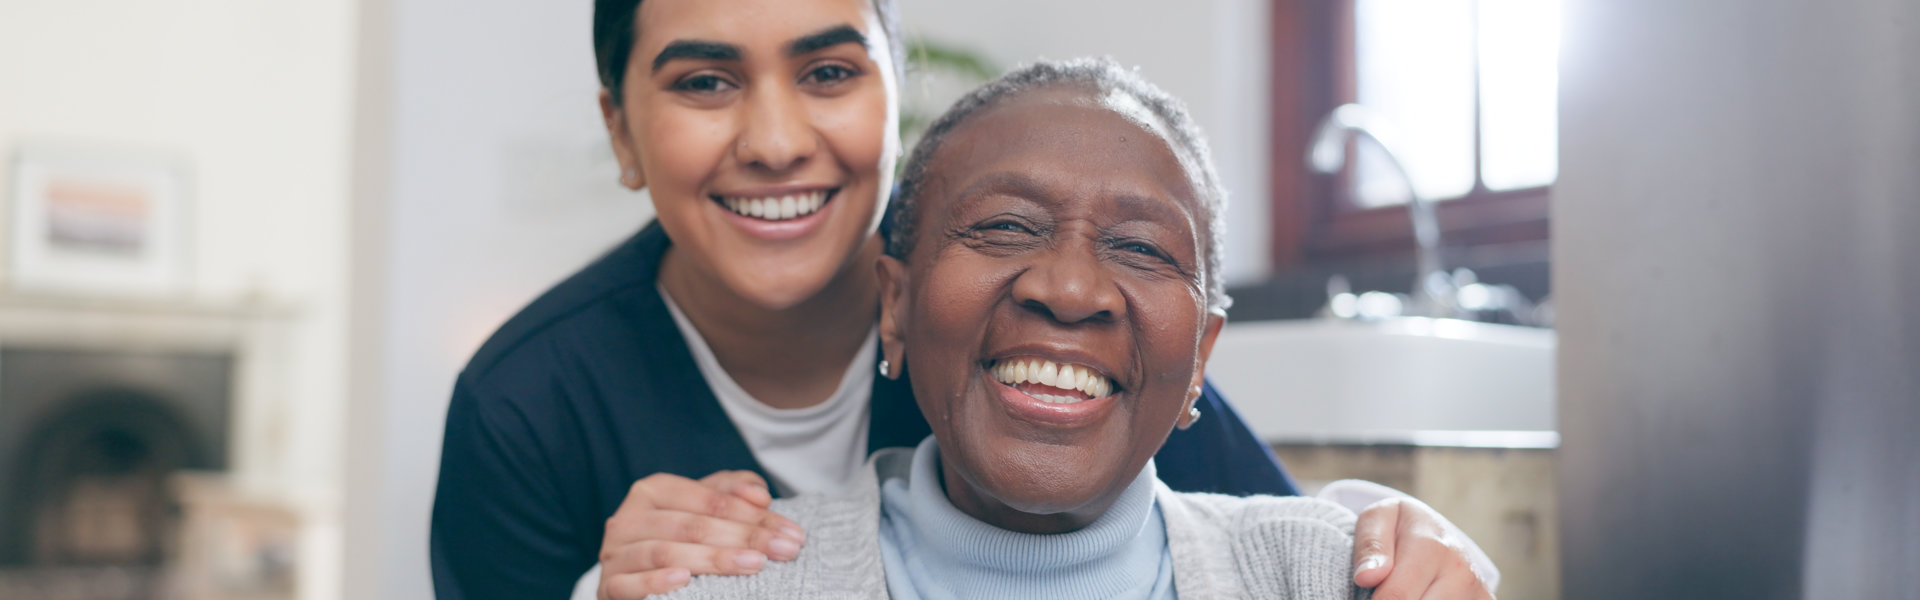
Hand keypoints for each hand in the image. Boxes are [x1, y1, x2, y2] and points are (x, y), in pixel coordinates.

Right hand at [596, 471, 806, 599]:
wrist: (637, 577)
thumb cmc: (680, 538)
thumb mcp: (706, 509)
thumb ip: (733, 493)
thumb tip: (760, 493)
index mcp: (653, 491)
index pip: (710, 499)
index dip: (754, 515)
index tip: (791, 533)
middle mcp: (629, 518)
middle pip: (693, 525)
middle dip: (745, 537)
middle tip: (784, 551)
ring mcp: (615, 553)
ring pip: (665, 552)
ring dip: (713, 560)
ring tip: (754, 565)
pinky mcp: (608, 587)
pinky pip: (630, 584)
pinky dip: (657, 582)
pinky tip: (685, 581)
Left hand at [1351, 497, 1494, 599]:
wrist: (1437, 533)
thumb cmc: (1400, 527)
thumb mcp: (1378, 520)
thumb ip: (1370, 546)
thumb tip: (1367, 577)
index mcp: (1433, 547)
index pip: (1397, 596)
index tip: (1368, 594)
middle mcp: (1461, 573)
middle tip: (1384, 591)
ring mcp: (1478, 592)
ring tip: (1407, 590)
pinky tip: (1423, 593)